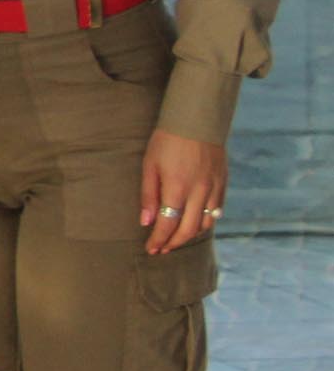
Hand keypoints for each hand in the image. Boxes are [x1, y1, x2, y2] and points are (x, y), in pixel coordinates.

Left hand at [139, 129, 226, 254]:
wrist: (197, 121)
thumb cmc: (167, 142)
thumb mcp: (149, 166)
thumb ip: (148, 196)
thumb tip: (146, 222)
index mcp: (177, 188)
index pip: (167, 224)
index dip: (159, 240)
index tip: (151, 249)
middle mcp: (199, 192)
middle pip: (188, 230)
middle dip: (174, 243)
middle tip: (162, 249)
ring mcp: (213, 189)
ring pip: (205, 223)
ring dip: (190, 235)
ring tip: (176, 238)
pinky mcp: (223, 183)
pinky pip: (217, 211)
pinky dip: (206, 222)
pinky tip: (195, 224)